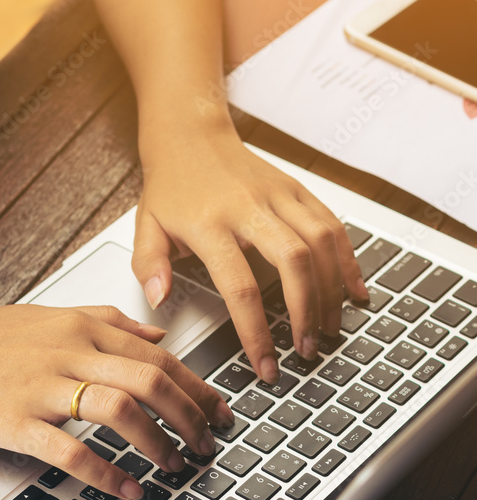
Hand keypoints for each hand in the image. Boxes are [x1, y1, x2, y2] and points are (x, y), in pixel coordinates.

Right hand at [0, 304, 232, 498]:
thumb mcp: (47, 316)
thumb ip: (105, 321)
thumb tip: (157, 334)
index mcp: (78, 327)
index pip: (156, 354)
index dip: (196, 384)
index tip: (218, 409)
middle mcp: (66, 352)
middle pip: (150, 380)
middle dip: (190, 415)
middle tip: (208, 442)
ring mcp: (40, 387)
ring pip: (120, 408)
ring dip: (156, 441)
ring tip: (175, 465)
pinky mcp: (15, 422)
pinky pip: (70, 449)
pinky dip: (105, 473)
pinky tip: (127, 489)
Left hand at [133, 118, 368, 382]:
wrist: (190, 134)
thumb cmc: (170, 186)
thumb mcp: (145, 226)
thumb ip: (149, 266)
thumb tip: (159, 301)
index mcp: (210, 224)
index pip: (240, 287)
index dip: (256, 332)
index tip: (265, 365)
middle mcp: (249, 208)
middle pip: (294, 263)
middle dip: (305, 312)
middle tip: (306, 350)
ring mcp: (278, 195)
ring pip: (320, 243)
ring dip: (331, 292)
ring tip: (328, 329)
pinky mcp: (297, 188)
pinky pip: (332, 225)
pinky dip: (348, 260)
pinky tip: (354, 291)